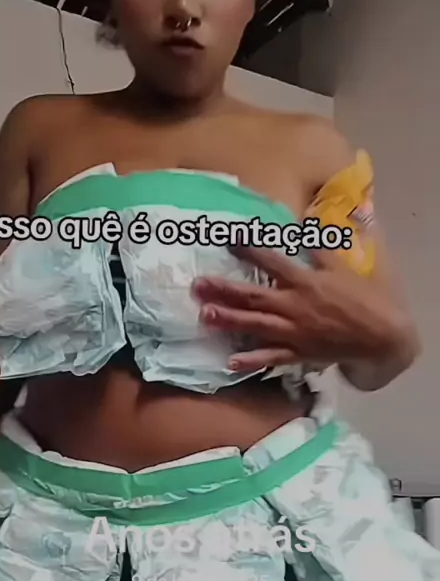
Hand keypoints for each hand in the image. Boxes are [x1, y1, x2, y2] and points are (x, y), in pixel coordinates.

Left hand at [191, 245, 413, 375]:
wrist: (382, 337)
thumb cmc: (364, 298)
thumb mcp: (344, 266)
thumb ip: (321, 245)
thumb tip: (307, 218)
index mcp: (306, 281)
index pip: (273, 261)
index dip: (250, 249)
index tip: (227, 239)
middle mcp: (295, 306)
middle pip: (254, 297)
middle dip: (224, 291)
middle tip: (198, 286)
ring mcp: (295, 332)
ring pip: (256, 326)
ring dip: (229, 321)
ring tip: (205, 317)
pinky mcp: (299, 353)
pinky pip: (271, 358)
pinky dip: (251, 360)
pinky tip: (230, 362)